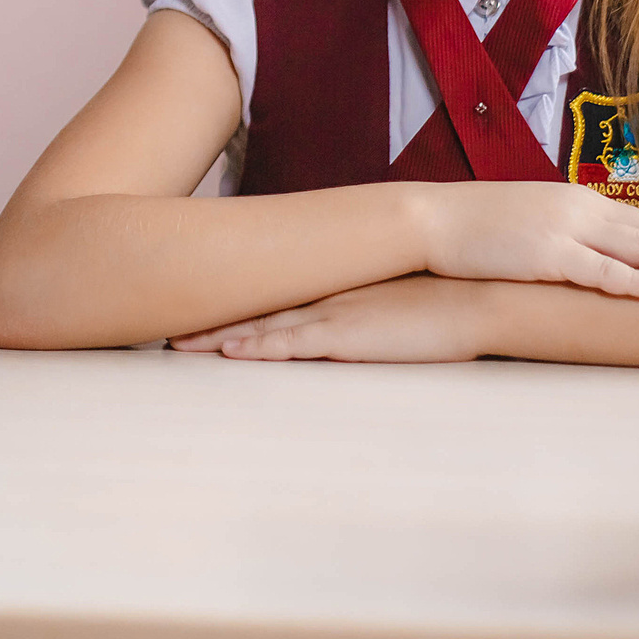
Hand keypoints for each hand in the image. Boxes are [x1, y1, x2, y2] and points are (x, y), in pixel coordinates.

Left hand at [171, 275, 494, 362]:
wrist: (477, 299)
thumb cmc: (442, 303)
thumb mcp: (392, 297)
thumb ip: (363, 303)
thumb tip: (345, 316)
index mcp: (334, 286)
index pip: (270, 292)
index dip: (229, 300)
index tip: (192, 303)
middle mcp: (325, 295)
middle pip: (252, 306)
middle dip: (206, 316)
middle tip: (162, 324)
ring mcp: (333, 314)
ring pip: (262, 325)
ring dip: (218, 337)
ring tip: (176, 345)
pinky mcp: (347, 337)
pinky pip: (293, 344)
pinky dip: (259, 347)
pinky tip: (231, 353)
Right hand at [412, 182, 638, 298]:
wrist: (434, 218)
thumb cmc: (479, 226)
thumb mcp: (534, 223)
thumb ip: (569, 236)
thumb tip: (594, 256)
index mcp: (582, 204)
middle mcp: (584, 212)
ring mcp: (567, 232)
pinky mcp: (547, 257)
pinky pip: (598, 272)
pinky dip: (633, 281)